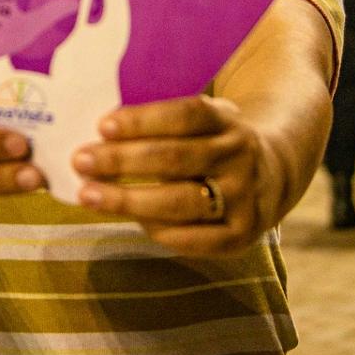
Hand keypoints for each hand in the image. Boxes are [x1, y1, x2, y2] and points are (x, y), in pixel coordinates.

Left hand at [71, 95, 283, 255]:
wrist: (275, 172)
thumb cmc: (214, 142)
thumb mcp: (203, 120)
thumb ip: (164, 124)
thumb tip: (99, 136)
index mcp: (227, 121)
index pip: (184, 116)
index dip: (143, 121)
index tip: (102, 126)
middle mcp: (240, 157)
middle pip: (175, 159)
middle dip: (122, 160)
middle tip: (79, 161)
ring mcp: (244, 198)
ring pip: (180, 201)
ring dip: (128, 199)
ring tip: (88, 195)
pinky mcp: (242, 236)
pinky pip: (192, 239)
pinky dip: (157, 230)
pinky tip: (129, 220)